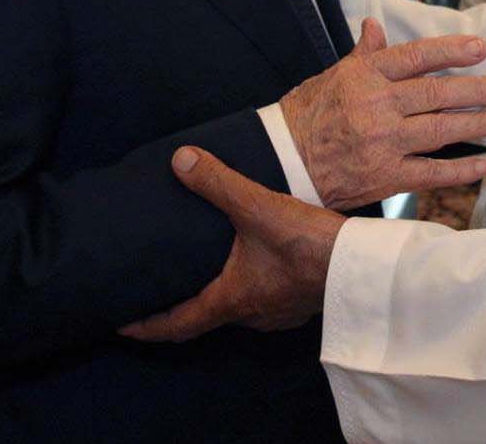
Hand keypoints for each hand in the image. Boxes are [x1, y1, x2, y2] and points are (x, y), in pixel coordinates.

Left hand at [121, 146, 343, 341]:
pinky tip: (255, 263)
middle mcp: (251, 314)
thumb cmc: (310, 244)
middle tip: (159, 290)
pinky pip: (265, 298)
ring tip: (204, 272)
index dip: (145, 325)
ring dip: (218, 295)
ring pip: (237, 308)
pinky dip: (249, 286)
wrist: (367, 267)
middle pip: (205, 318)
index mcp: (231, 299)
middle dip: (181, 306)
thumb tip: (179, 160)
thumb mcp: (259, 207)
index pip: (177, 324)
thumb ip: (219, 183)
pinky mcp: (301, 301)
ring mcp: (279, 311)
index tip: (119, 324)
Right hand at [279, 17, 485, 209]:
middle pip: (438, 94)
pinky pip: (430, 172)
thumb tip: (374, 26)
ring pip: (441, 131)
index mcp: (364, 76)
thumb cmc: (306, 116)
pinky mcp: (384, 176)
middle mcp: (377, 106)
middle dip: (479, 91)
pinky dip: (458, 170)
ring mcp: (383, 143)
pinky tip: (481, 164)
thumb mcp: (331, 76)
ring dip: (478, 125)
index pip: (416, 57)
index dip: (451, 51)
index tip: (480, 48)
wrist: (282, 162)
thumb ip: (362, 55)